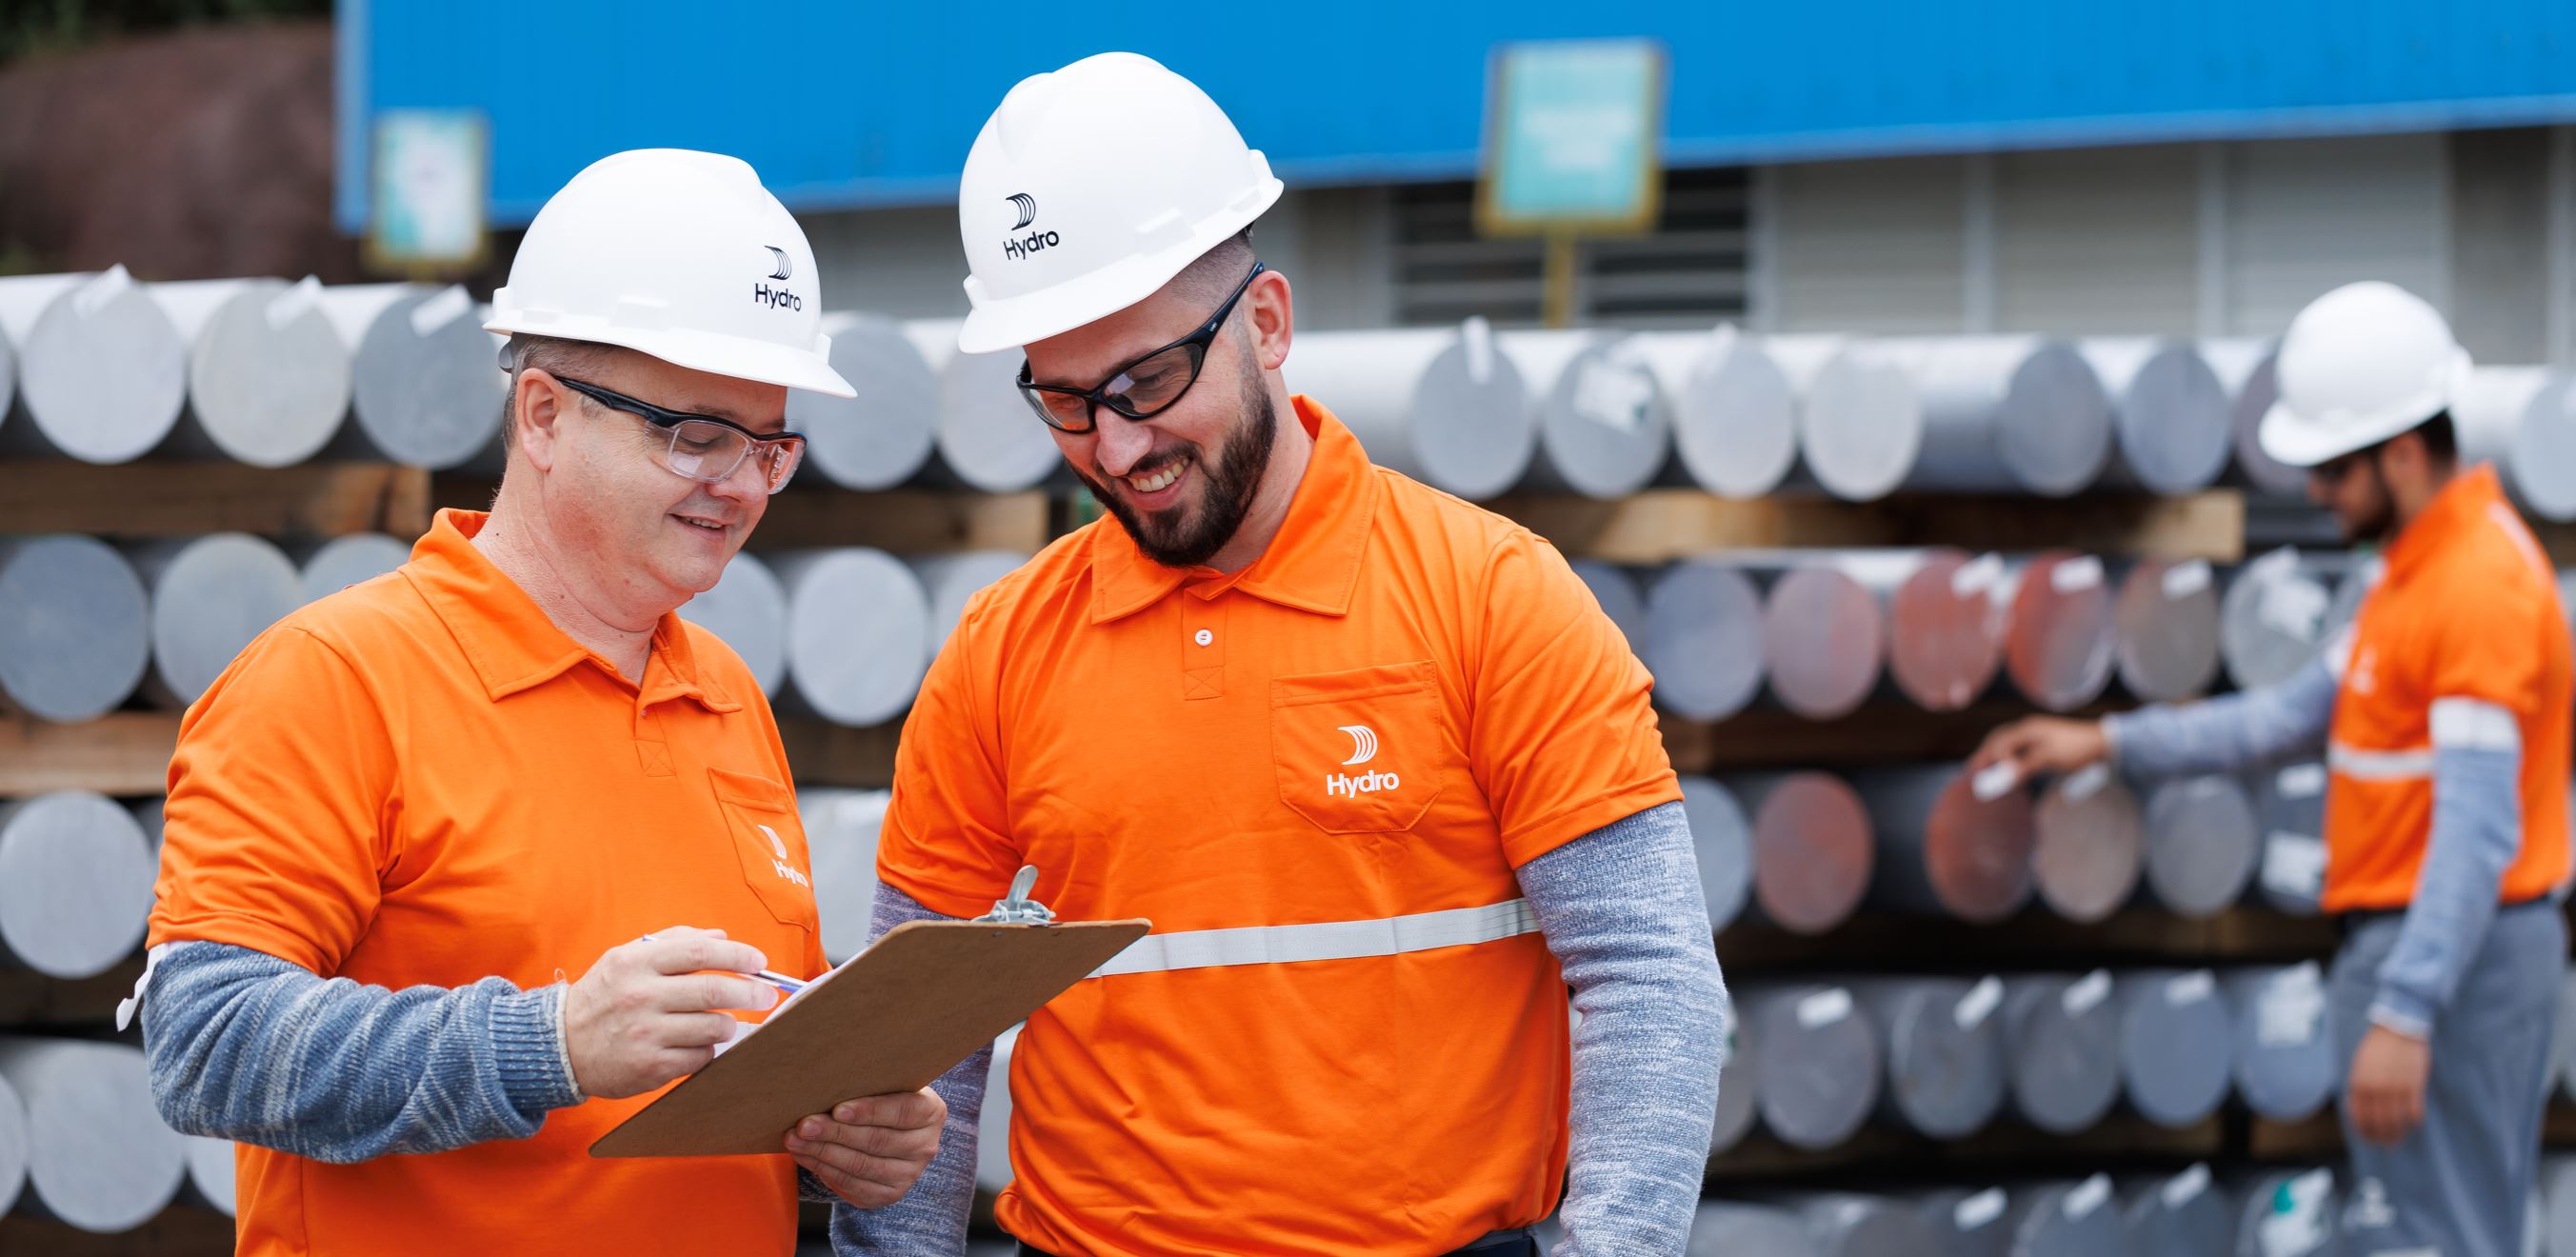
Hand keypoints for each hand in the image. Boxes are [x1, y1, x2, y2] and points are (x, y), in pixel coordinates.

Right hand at [562, 926, 777, 1099]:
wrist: (560, 1045)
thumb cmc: (604, 996)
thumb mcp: (626, 957)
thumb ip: (674, 942)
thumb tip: (721, 936)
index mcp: (636, 962)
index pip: (700, 952)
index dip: (737, 955)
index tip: (759, 962)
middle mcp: (641, 996)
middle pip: (714, 989)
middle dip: (751, 992)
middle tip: (767, 995)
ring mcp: (645, 1033)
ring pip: (713, 1026)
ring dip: (728, 1024)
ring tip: (724, 1022)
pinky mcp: (650, 1066)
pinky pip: (700, 1056)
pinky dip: (708, 1050)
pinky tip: (698, 1044)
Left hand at [786, 1089, 946, 1207]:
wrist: (889, 1130)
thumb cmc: (881, 1097)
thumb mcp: (885, 1084)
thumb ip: (868, 1083)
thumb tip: (826, 1079)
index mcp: (931, 1112)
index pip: (901, 1111)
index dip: (869, 1111)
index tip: (837, 1109)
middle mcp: (925, 1146)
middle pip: (876, 1141)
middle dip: (835, 1133)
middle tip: (803, 1125)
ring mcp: (909, 1174)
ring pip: (861, 1165)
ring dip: (822, 1152)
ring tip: (795, 1139)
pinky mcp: (888, 1194)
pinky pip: (852, 1184)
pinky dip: (824, 1169)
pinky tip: (804, 1155)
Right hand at [1969, 715, 2107, 779]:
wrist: (2104, 743)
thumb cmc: (2077, 749)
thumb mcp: (2050, 758)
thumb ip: (2025, 766)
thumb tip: (2004, 776)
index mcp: (2027, 729)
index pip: (1999, 743)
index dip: (1991, 760)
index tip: (1990, 778)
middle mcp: (2028, 729)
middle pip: (1998, 740)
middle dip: (1985, 755)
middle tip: (1973, 771)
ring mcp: (2036, 735)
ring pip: (2007, 744)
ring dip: (1996, 757)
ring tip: (1986, 771)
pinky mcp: (2043, 743)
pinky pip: (2019, 749)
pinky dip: (2009, 759)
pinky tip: (2009, 769)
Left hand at [2346, 1023, 2430, 1145]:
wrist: (2399, 1027)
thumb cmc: (2378, 1046)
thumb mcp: (2359, 1065)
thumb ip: (2359, 1086)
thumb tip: (2358, 1109)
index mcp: (2358, 1083)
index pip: (2358, 1116)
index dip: (2363, 1131)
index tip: (2368, 1139)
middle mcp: (2375, 1089)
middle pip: (2377, 1123)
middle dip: (2380, 1137)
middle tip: (2384, 1145)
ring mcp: (2395, 1089)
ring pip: (2396, 1121)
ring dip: (2396, 1134)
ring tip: (2397, 1141)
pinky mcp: (2414, 1086)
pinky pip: (2414, 1112)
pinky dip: (2413, 1121)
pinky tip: (2412, 1124)